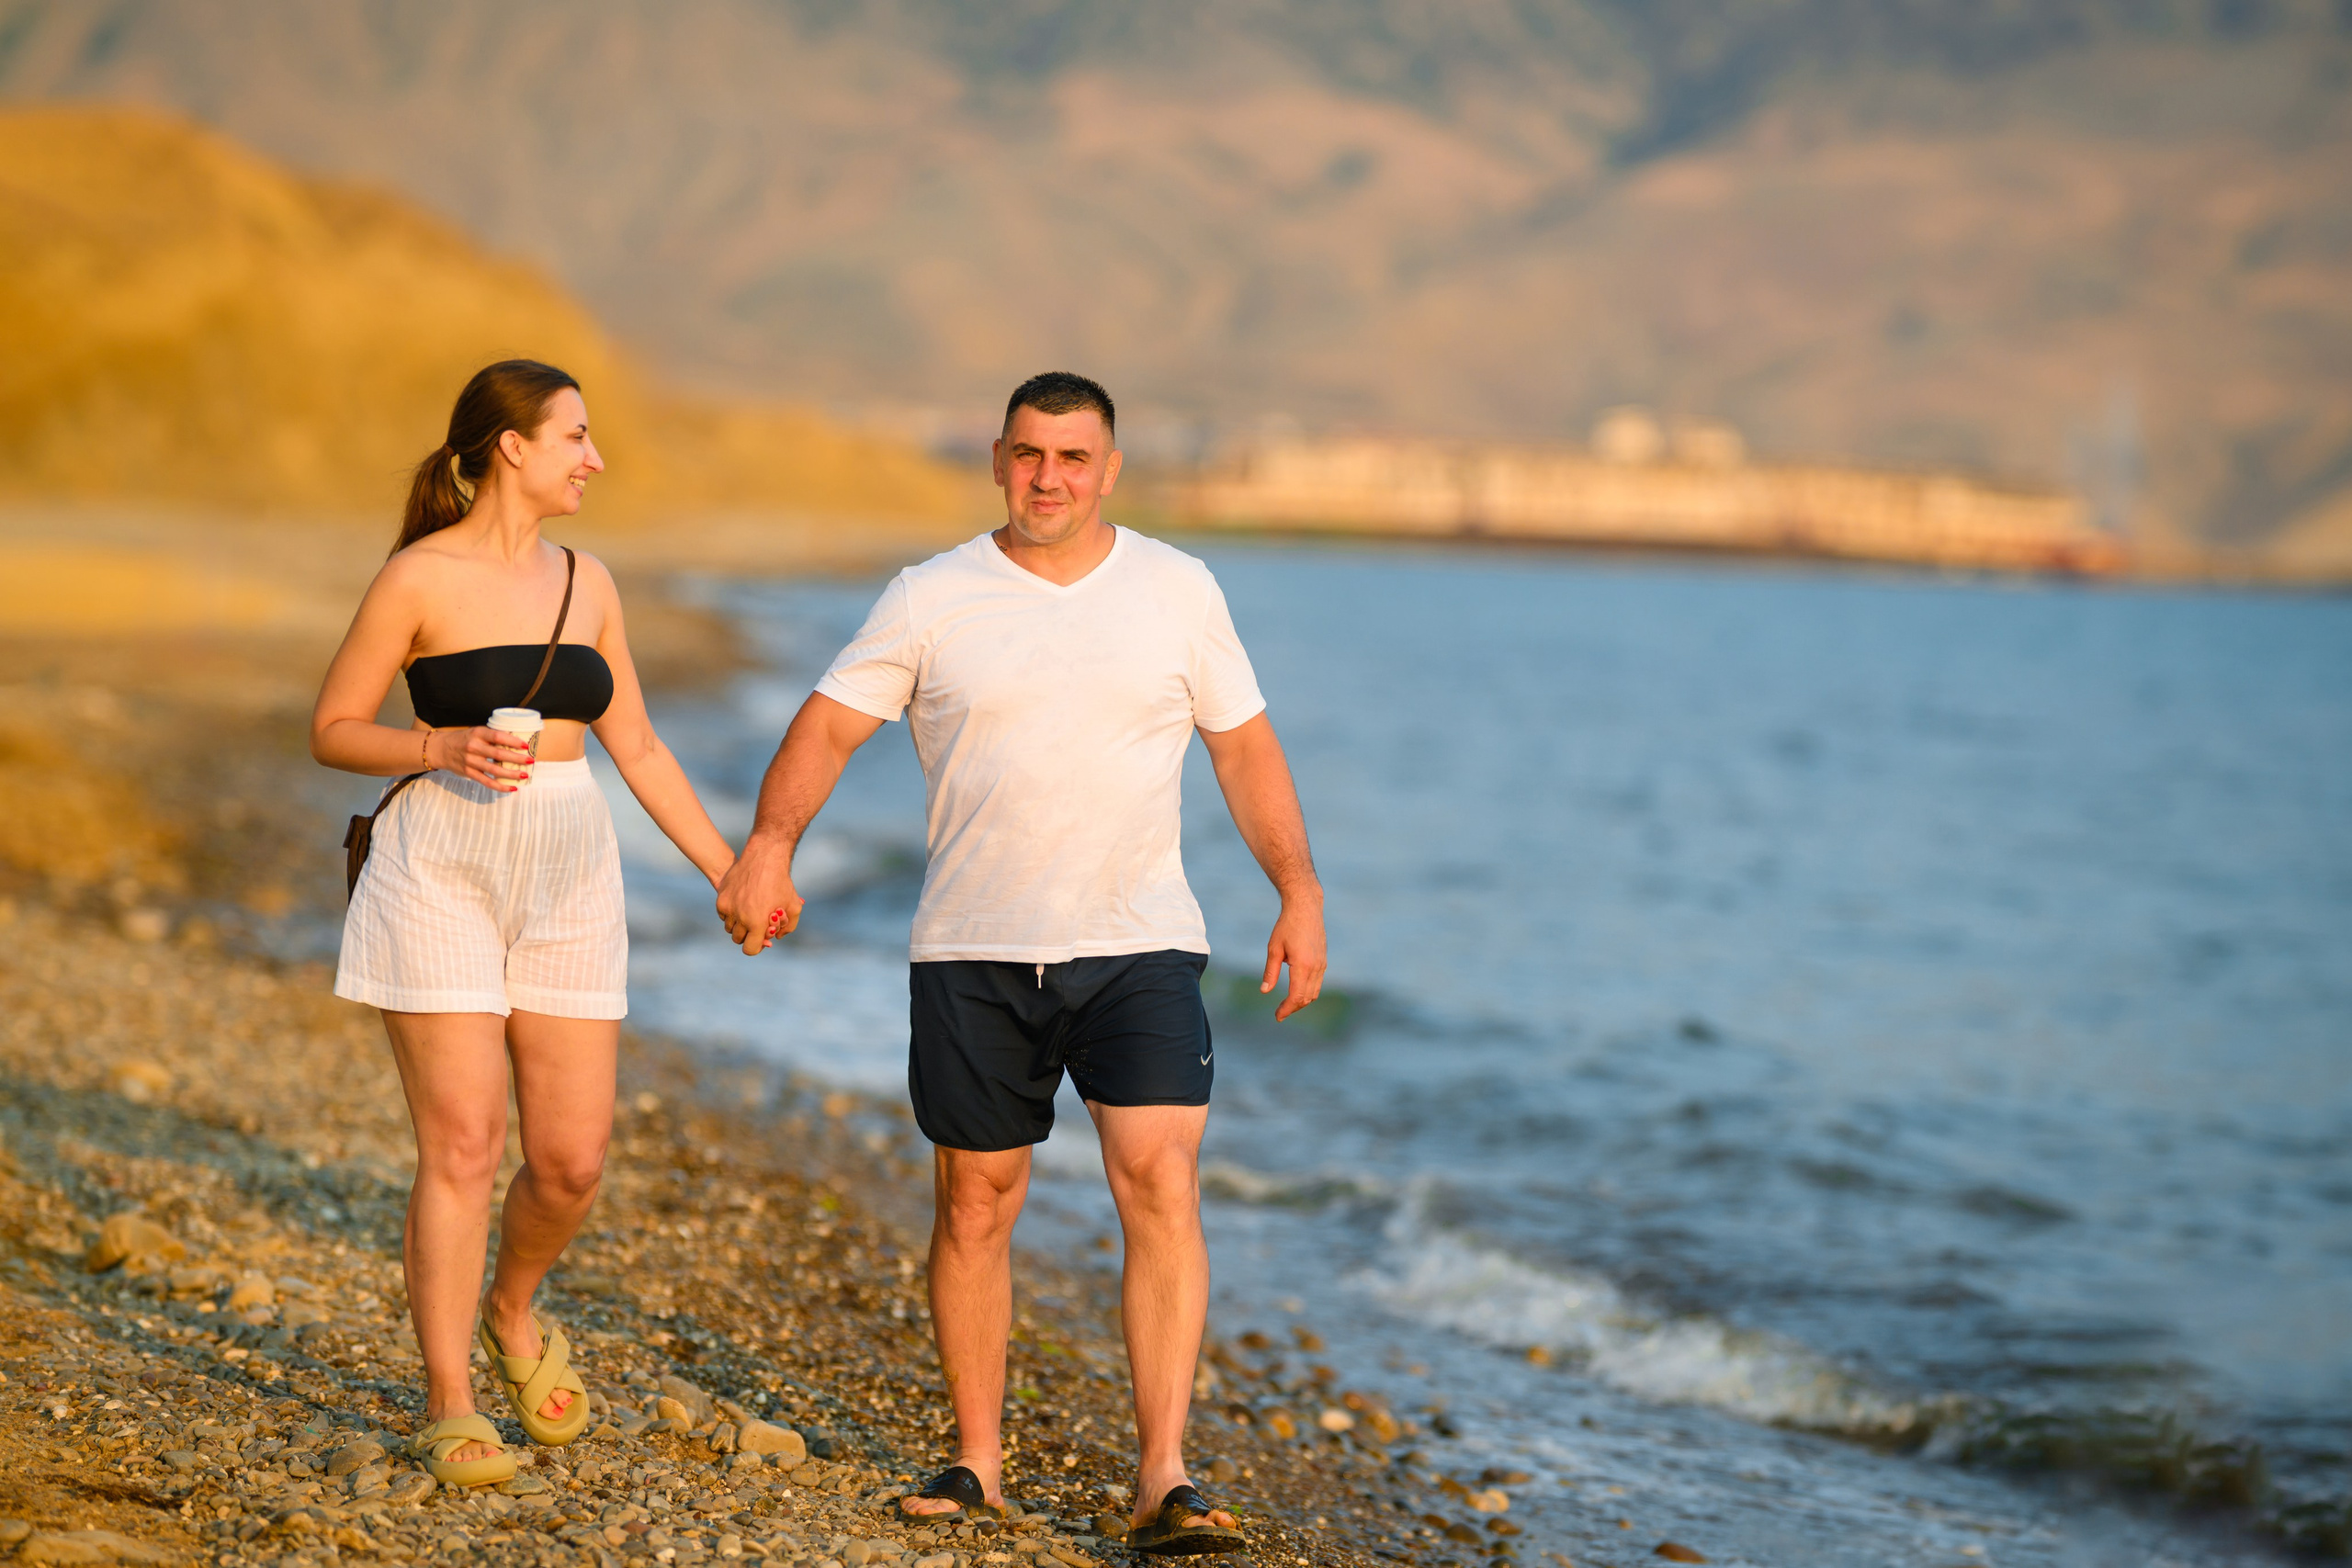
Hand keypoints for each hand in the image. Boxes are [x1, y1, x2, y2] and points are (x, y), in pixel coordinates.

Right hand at [428, 726, 533, 790]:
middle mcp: (474, 747)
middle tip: (530, 761)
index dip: (513, 741)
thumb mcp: (476, 732)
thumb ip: (492, 737)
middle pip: (499, 754)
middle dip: (517, 759)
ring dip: (511, 774)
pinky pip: (487, 782)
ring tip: (524, 775)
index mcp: (478, 733)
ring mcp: (470, 761)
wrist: (440, 749)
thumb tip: (517, 742)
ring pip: (494, 770)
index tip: (526, 745)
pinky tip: (512, 788)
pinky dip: (500, 786)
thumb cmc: (464, 740)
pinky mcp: (469, 773)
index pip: (498, 736)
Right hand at [714, 833, 804, 954]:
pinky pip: (724, 915)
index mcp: (757, 922)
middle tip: (757, 924)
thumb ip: (788, 927)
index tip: (761, 939)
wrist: (763, 858)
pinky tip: (743, 903)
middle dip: (749, 935)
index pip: (750, 949)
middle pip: (739, 939)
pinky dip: (731, 914)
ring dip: (739, 925)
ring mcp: (729, 908)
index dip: (757, 946)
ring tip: (750, 911)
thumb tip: (775, 938)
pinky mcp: (721, 899)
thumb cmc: (781, 883)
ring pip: (730, 928)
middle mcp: (741, 918)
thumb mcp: (794, 906)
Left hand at [1261, 891, 1326, 1021]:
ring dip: (1301, 1001)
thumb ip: (1271, 971)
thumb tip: (1264, 991)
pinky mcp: (1323, 960)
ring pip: (1314, 992)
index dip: (1287, 1009)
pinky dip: (1308, 991)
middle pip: (1307, 998)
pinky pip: (1317, 982)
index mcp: (1303, 965)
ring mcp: (1322, 964)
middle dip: (1293, 1008)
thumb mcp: (1274, 948)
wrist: (1306, 908)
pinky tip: (1296, 990)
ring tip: (1287, 1004)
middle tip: (1279, 1013)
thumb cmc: (1287, 926)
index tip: (1277, 1016)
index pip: (1297, 996)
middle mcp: (1316, 967)